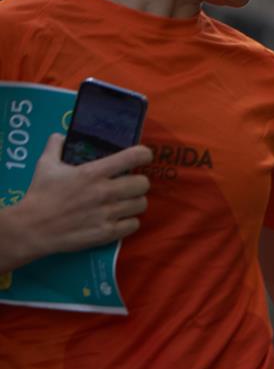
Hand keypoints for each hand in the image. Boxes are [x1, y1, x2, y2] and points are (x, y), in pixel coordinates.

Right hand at [5, 137, 152, 260]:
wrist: (35, 227)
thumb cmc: (40, 194)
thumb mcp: (45, 164)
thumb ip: (55, 146)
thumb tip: (62, 136)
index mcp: (92, 172)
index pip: (132, 157)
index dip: (143, 154)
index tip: (143, 156)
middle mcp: (105, 192)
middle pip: (143, 184)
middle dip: (138, 182)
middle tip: (128, 184)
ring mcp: (109, 213)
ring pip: (142, 204)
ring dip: (135, 201)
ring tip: (123, 201)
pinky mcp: (110, 232)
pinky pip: (135, 224)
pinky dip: (129, 220)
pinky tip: (119, 217)